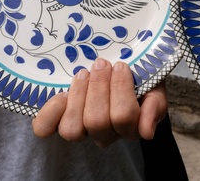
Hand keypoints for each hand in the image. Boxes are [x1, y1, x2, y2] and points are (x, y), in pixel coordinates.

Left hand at [31, 58, 167, 146]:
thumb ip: (154, 107)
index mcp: (130, 128)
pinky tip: (61, 94)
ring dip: (78, 96)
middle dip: (98, 87)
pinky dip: (50, 112)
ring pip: (72, 130)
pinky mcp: (57, 123)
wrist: (121, 68)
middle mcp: (105, 135)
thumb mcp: (154, 87)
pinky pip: (45, 128)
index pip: (123, 117)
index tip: (120, 65)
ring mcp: (80, 131)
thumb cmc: (139, 78)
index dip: (120, 89)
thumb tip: (146, 133)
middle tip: (101, 64)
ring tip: (84, 74)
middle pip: (97, 122)